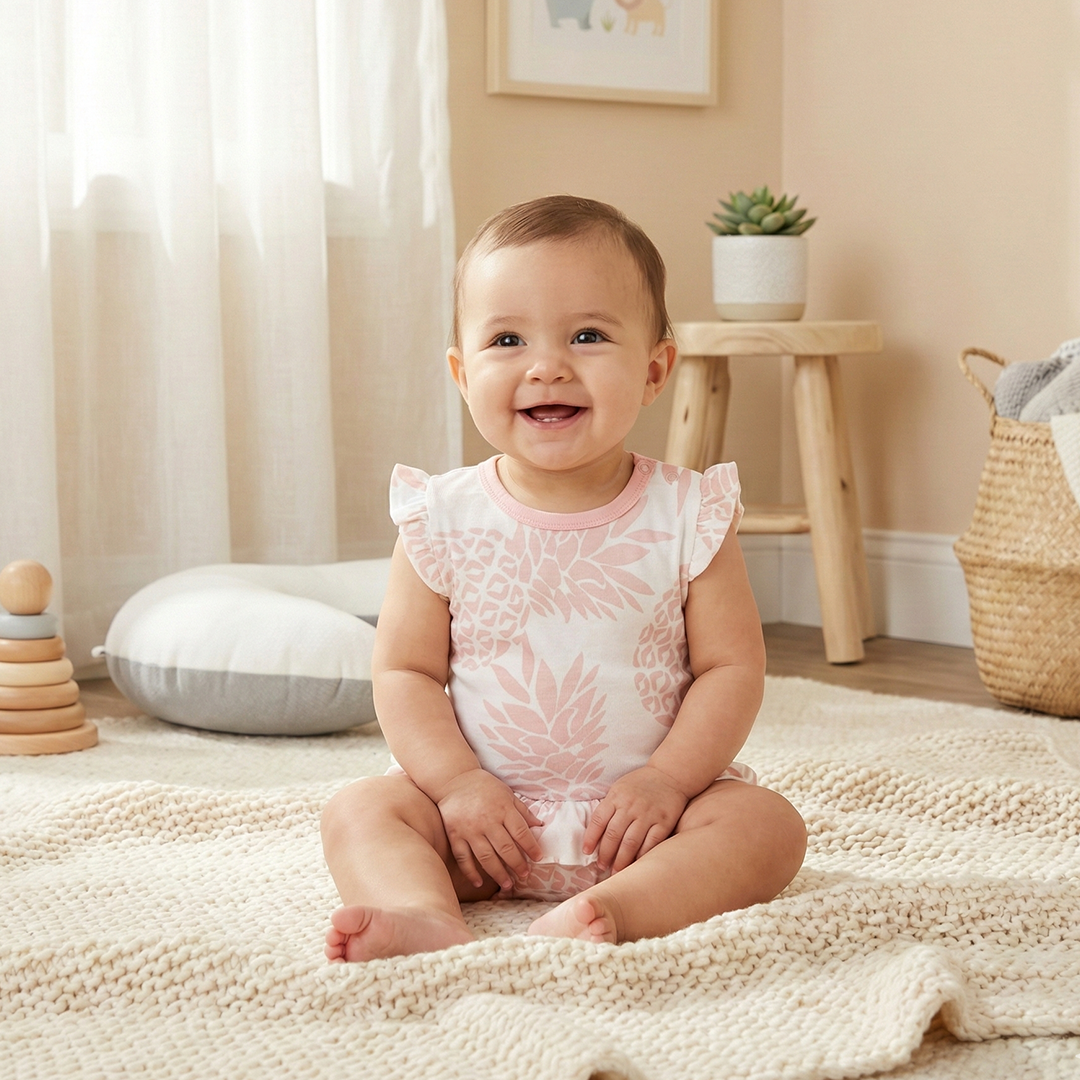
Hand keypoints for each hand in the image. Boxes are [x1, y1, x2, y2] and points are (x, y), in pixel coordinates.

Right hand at [436, 770, 543, 890]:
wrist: (454, 780)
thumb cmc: (485, 787)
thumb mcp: (507, 793)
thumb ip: (522, 811)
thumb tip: (539, 825)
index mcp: (503, 808)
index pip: (521, 832)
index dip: (531, 847)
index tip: (538, 858)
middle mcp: (487, 821)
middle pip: (505, 848)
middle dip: (517, 864)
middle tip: (524, 875)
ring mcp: (470, 829)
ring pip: (486, 857)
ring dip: (498, 873)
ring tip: (508, 885)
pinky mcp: (455, 835)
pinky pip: (463, 858)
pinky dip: (471, 872)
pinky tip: (479, 883)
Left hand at [583, 766, 688, 873]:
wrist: (670, 774)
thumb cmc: (641, 783)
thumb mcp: (620, 788)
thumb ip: (609, 806)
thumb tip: (596, 833)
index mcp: (616, 796)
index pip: (599, 820)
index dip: (591, 838)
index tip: (587, 852)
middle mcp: (631, 805)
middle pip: (613, 834)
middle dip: (605, 854)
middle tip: (601, 867)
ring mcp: (648, 814)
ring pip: (630, 842)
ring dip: (621, 860)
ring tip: (616, 872)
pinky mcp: (664, 822)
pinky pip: (651, 843)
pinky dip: (642, 856)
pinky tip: (637, 865)